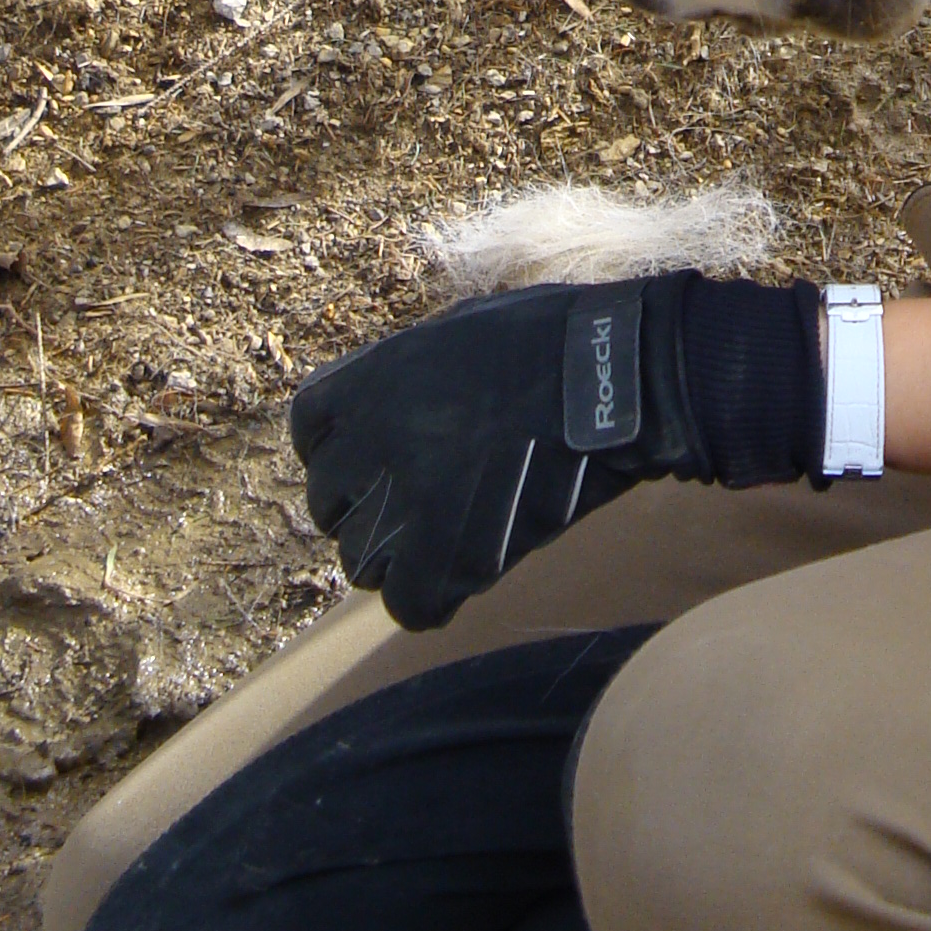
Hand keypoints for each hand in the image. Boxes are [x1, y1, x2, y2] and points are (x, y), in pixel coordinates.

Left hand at [288, 273, 827, 631]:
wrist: (621, 375)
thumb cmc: (555, 336)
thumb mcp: (461, 328)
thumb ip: (410, 370)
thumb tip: (394, 401)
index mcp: (367, 379)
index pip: (310, 429)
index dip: (342, 447)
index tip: (378, 456)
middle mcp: (368, 441)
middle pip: (330, 502)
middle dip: (367, 507)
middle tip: (423, 504)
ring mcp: (403, 502)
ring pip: (360, 561)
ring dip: (398, 557)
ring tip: (449, 540)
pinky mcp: (444, 555)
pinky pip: (408, 602)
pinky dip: (433, 597)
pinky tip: (466, 574)